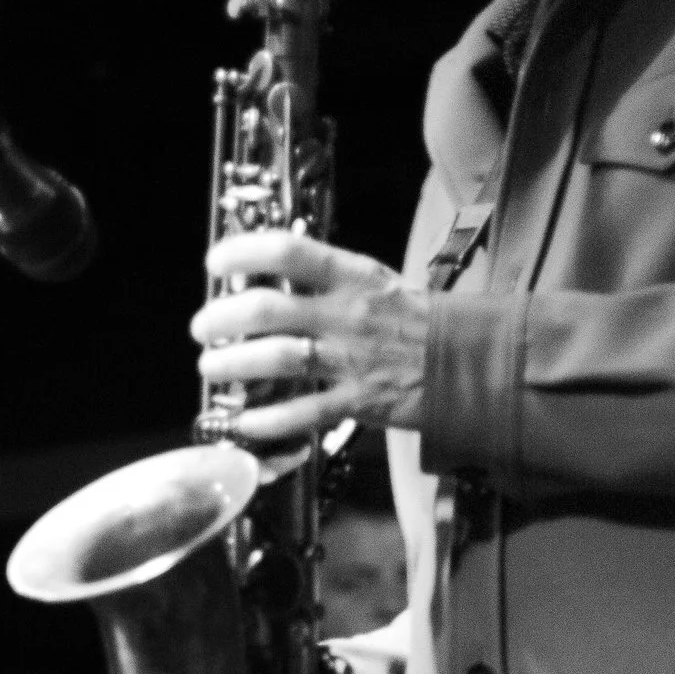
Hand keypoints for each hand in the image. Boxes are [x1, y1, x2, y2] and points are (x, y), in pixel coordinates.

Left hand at [193, 229, 430, 446]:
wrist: (471, 363)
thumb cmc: (420, 322)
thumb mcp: (378, 283)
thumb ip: (330, 279)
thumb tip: (277, 272)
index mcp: (353, 277)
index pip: (289, 251)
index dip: (243, 252)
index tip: (216, 262)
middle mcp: (347, 314)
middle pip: (267, 309)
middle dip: (222, 318)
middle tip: (203, 328)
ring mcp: (352, 360)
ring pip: (276, 360)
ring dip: (233, 365)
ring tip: (211, 369)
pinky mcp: (360, 402)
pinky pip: (303, 413)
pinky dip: (267, 421)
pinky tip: (245, 422)